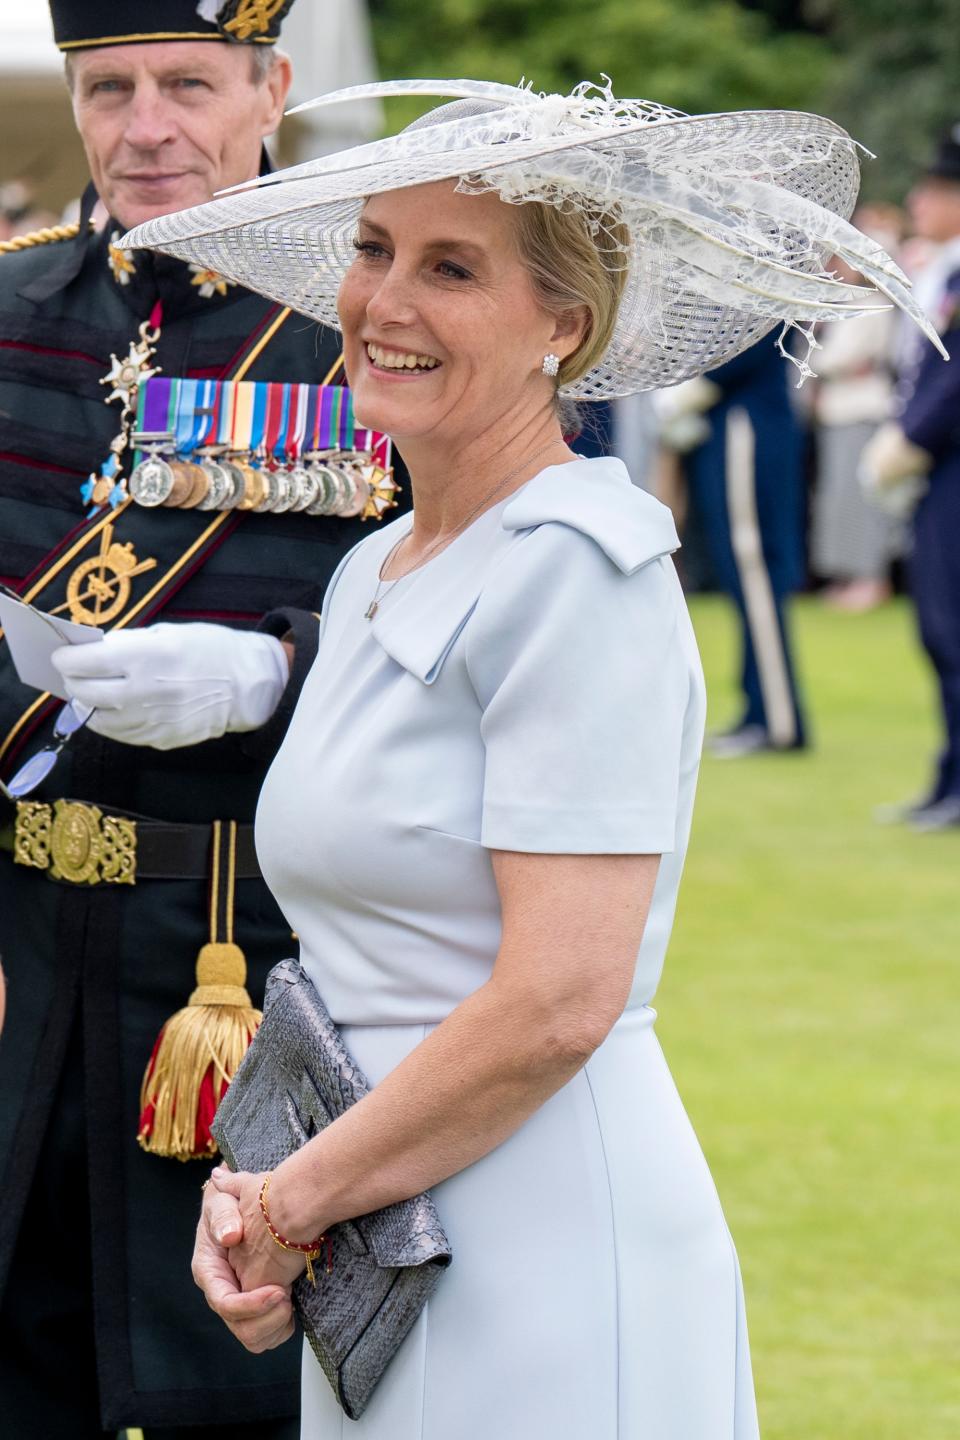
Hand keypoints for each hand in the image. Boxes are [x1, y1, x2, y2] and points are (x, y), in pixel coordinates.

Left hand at [50, 622, 288, 749]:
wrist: (249, 685)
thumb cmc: (210, 649)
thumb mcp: (168, 632)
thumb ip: (128, 644)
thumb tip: (92, 651)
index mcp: (146, 656)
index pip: (85, 662)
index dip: (66, 659)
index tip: (62, 657)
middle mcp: (145, 691)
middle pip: (84, 693)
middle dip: (72, 683)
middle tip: (72, 675)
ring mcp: (152, 720)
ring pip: (98, 720)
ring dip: (87, 705)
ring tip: (91, 693)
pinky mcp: (160, 739)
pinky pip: (121, 734)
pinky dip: (110, 722)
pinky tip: (113, 710)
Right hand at [193, 1178, 295, 1352]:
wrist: (242, 1204)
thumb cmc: (228, 1201)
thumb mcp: (221, 1199)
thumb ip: (223, 1215)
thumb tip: (231, 1235)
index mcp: (210, 1272)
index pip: (225, 1304)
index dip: (252, 1305)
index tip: (279, 1290)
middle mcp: (222, 1293)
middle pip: (241, 1329)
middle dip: (268, 1318)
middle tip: (289, 1294)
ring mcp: (239, 1302)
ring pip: (254, 1338)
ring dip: (276, 1326)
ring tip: (291, 1298)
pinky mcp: (254, 1306)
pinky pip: (267, 1334)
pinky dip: (282, 1327)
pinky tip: (293, 1303)